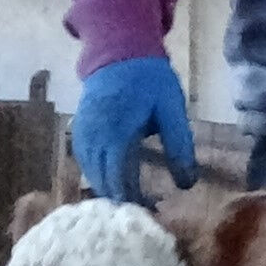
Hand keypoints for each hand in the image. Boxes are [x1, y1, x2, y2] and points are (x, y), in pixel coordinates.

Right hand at [75, 56, 197, 201]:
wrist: (119, 52)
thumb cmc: (149, 80)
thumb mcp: (172, 109)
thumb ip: (179, 146)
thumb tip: (187, 184)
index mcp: (117, 133)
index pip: (119, 179)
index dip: (134, 200)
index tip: (152, 214)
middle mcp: (93, 137)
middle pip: (102, 182)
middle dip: (122, 200)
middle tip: (146, 213)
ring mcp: (81, 134)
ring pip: (91, 174)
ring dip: (109, 190)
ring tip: (134, 202)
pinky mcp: (78, 130)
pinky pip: (84, 162)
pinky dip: (98, 176)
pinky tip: (114, 183)